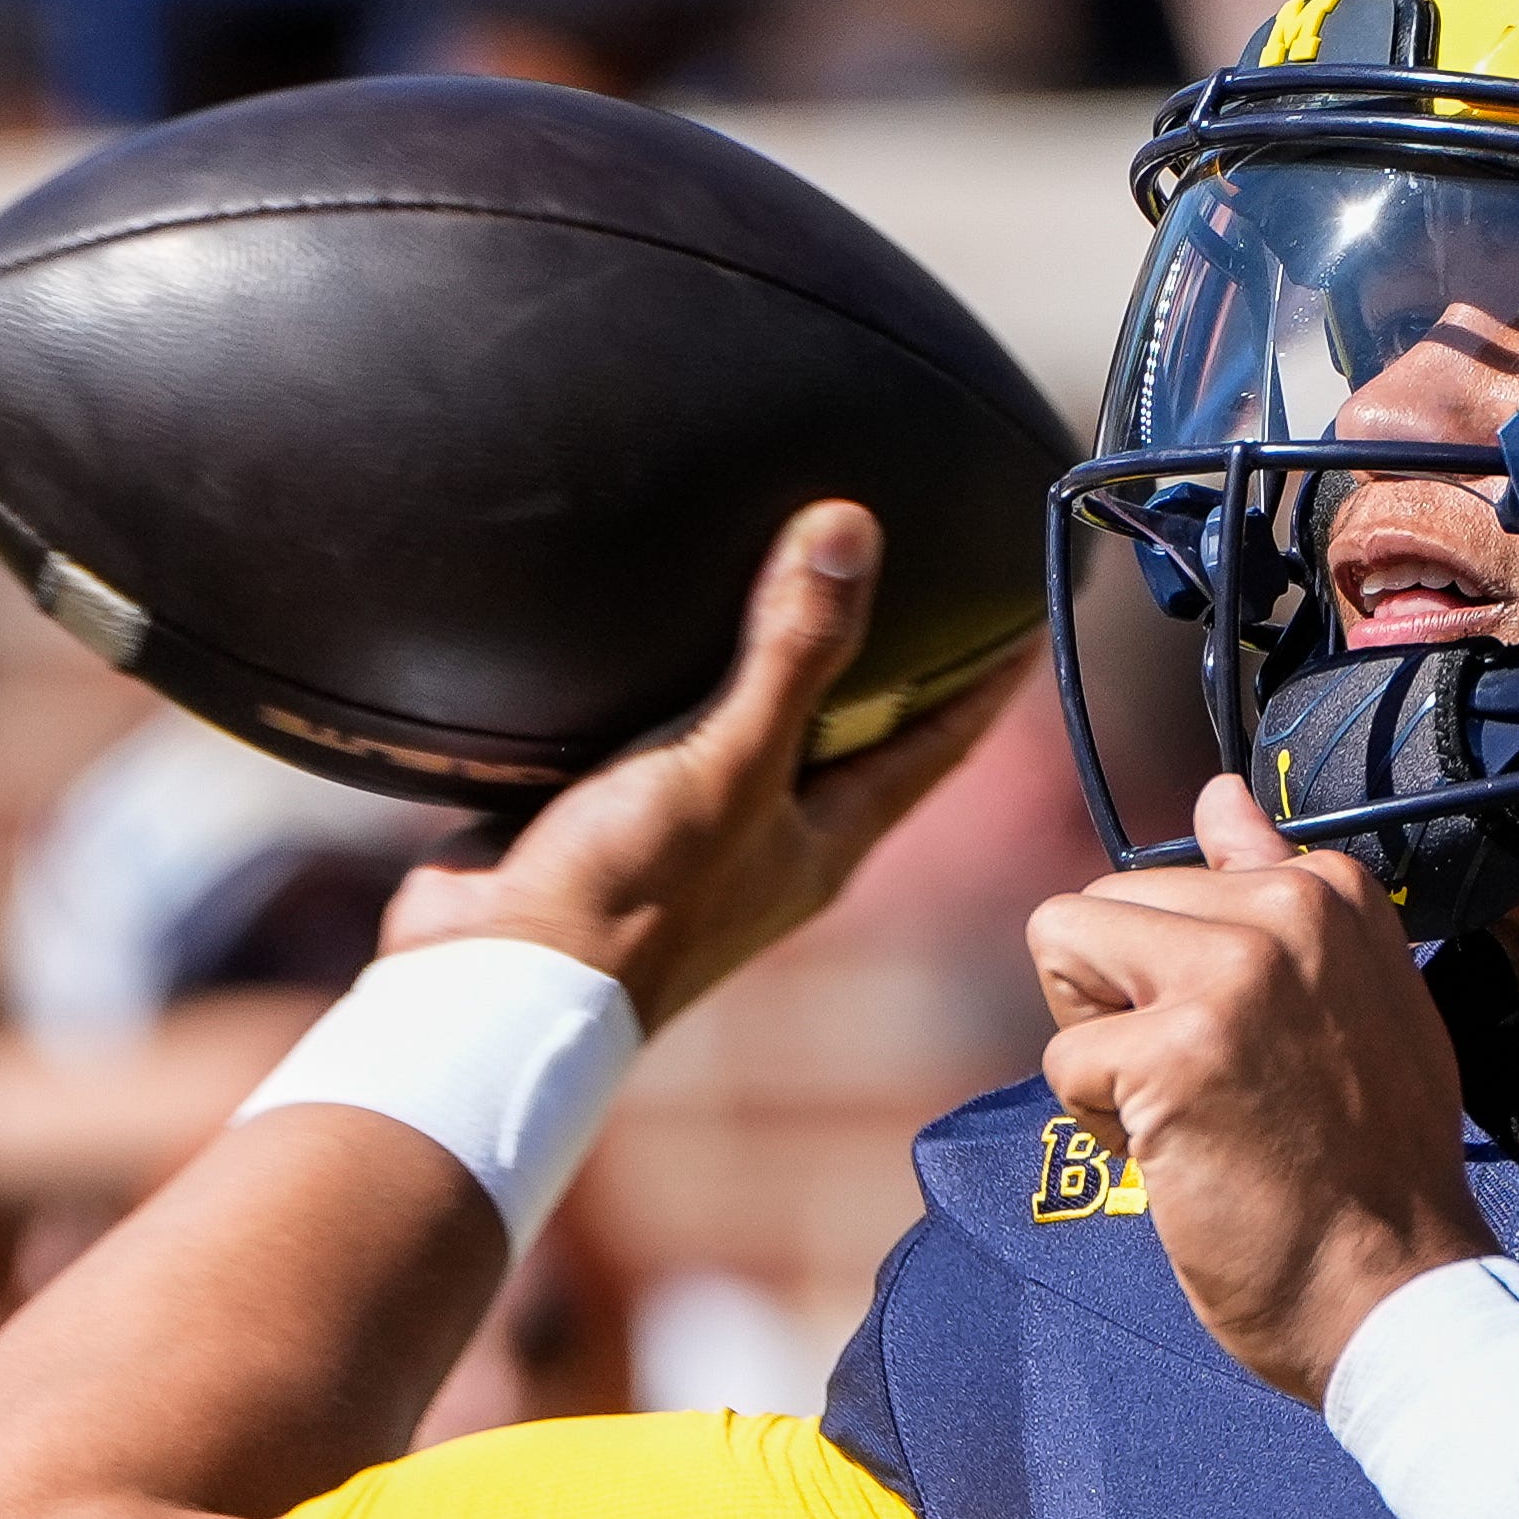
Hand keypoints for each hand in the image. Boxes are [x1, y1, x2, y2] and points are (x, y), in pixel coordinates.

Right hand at [381, 503, 1027, 1032]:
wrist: (490, 988)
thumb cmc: (628, 899)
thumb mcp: (724, 763)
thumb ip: (788, 653)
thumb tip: (851, 530)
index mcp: (826, 840)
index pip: (938, 744)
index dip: (987, 678)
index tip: (1027, 609)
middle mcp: (773, 842)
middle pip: (859, 737)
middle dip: (891, 666)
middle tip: (919, 578)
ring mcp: (695, 837)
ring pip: (759, 734)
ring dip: (778, 669)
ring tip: (790, 582)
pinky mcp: (616, 822)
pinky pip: (668, 736)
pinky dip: (682, 684)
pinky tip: (656, 634)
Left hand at [1024, 774, 1493, 1400]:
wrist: (1394, 1290)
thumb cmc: (1370, 1165)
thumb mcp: (1356, 996)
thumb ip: (1281, 887)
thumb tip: (1216, 791)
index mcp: (1331, 890)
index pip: (1174, 872)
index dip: (1179, 973)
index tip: (1251, 1042)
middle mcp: (1286, 911)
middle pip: (1102, 904)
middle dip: (1121, 1001)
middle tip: (1211, 1088)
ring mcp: (1233, 976)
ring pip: (1062, 946)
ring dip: (1099, 1047)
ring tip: (1187, 1111)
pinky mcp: (1176, 1052)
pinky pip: (1063, 1061)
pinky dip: (1100, 1125)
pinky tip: (1183, 1157)